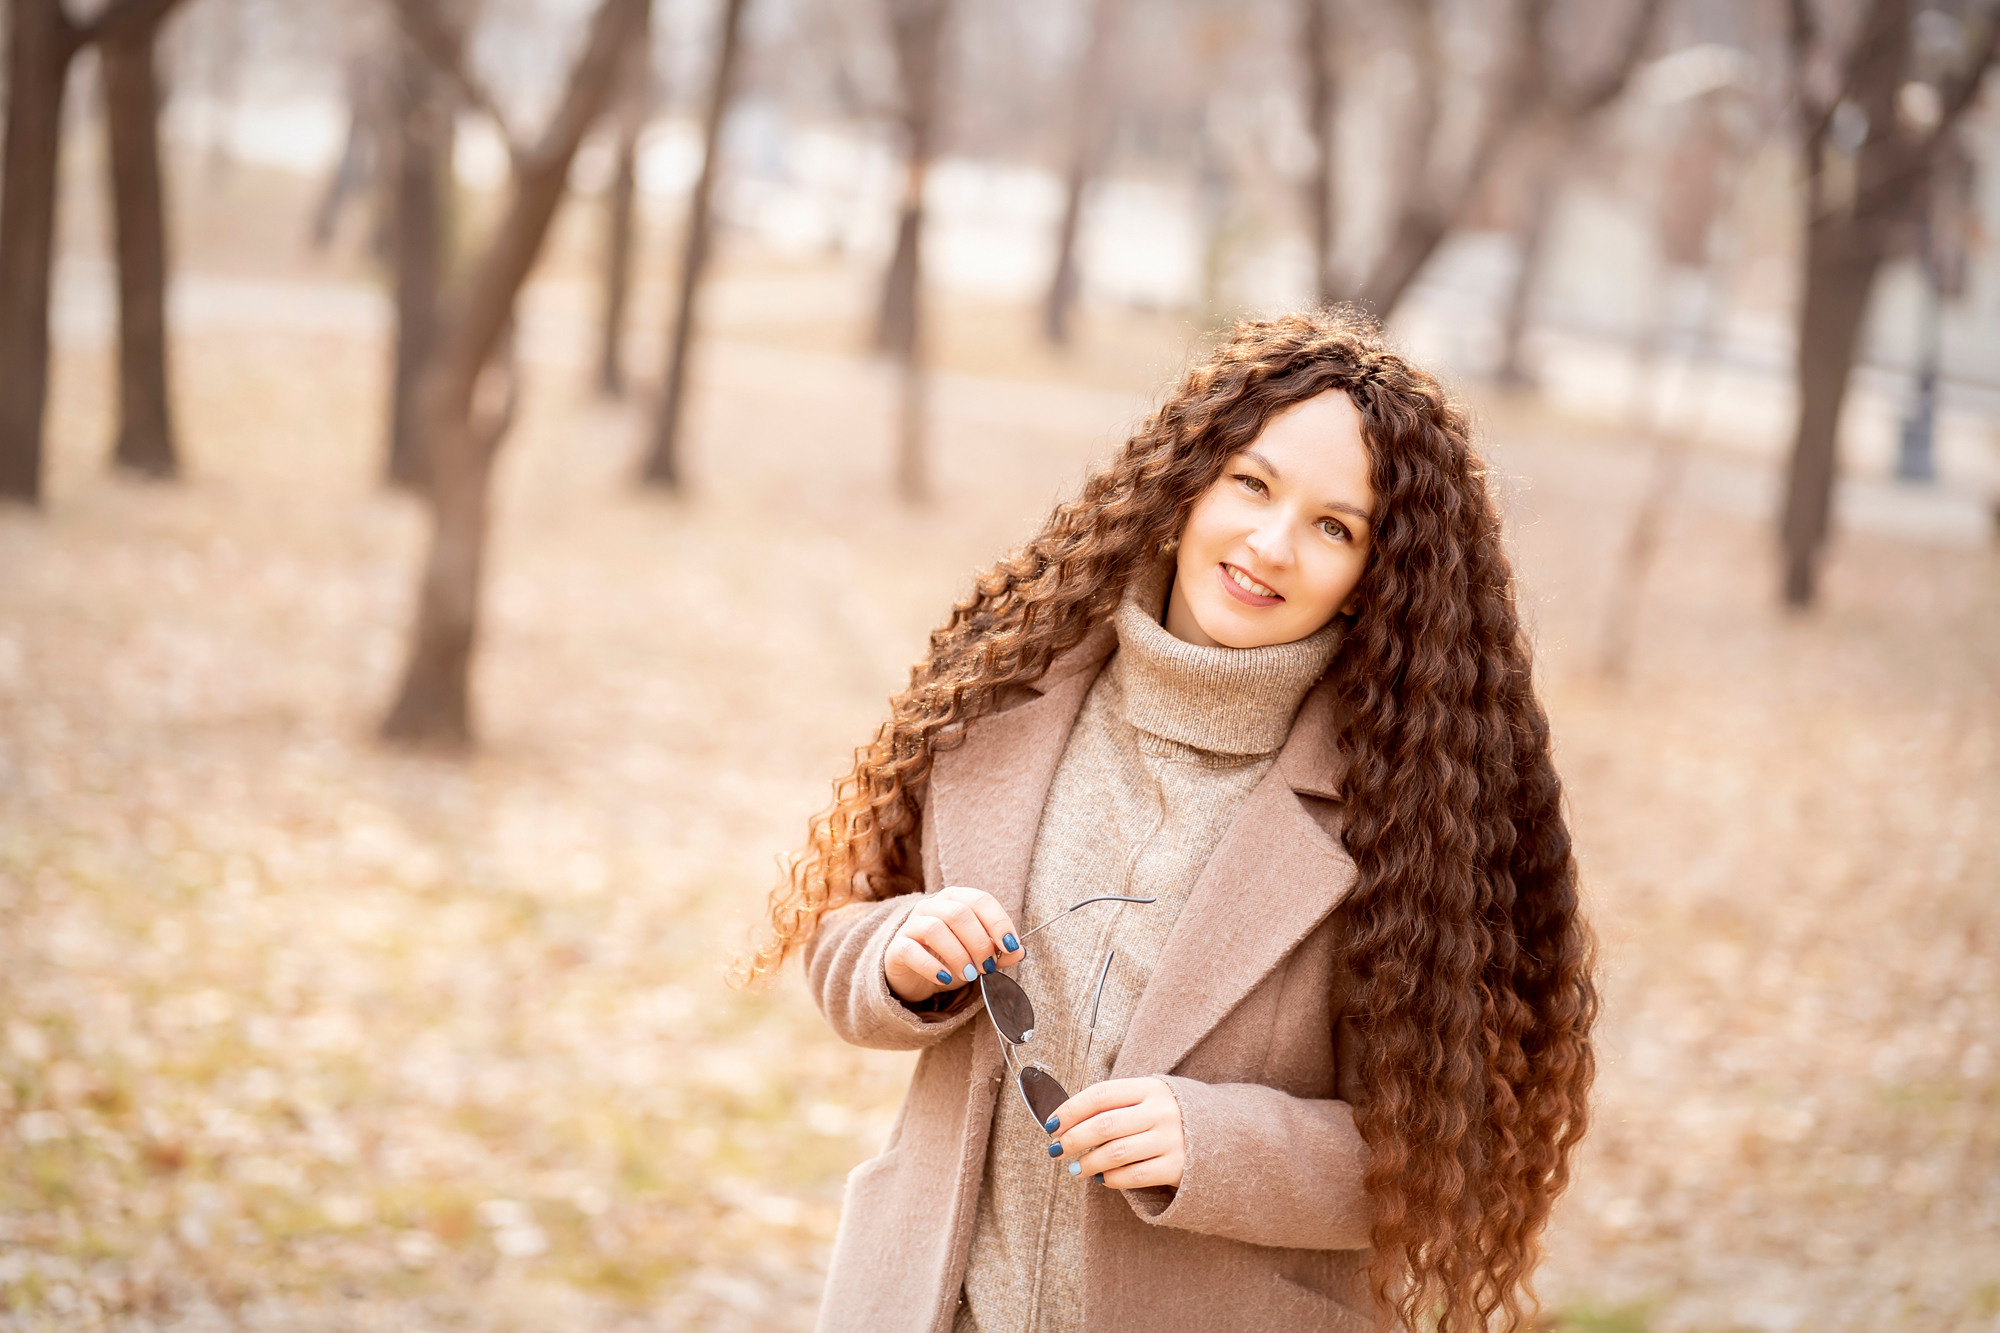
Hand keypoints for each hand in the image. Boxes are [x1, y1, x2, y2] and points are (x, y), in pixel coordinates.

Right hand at [884, 886, 1023, 1003]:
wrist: (912, 974)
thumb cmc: (949, 958)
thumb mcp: (977, 955)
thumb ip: (999, 952)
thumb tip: (1019, 951)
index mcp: (956, 900)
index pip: (980, 900)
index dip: (998, 922)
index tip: (1011, 946)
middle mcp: (932, 906)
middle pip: (959, 914)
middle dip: (979, 943)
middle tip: (987, 968)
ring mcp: (912, 924)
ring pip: (935, 929)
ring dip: (958, 955)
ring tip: (969, 975)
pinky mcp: (896, 947)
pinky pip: (912, 951)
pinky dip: (932, 967)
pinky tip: (945, 979)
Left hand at [1046, 1077, 1183, 1189]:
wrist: (1223, 1135)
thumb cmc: (1171, 1115)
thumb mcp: (1149, 1098)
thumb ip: (1116, 1103)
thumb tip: (1067, 1119)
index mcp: (1150, 1088)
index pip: (1101, 1095)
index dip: (1071, 1110)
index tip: (1052, 1124)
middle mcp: (1161, 1111)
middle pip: (1104, 1125)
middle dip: (1073, 1139)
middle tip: (1057, 1149)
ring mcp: (1171, 1139)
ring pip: (1116, 1153)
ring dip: (1088, 1163)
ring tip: (1076, 1168)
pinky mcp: (1177, 1166)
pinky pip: (1134, 1176)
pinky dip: (1112, 1179)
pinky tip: (1102, 1178)